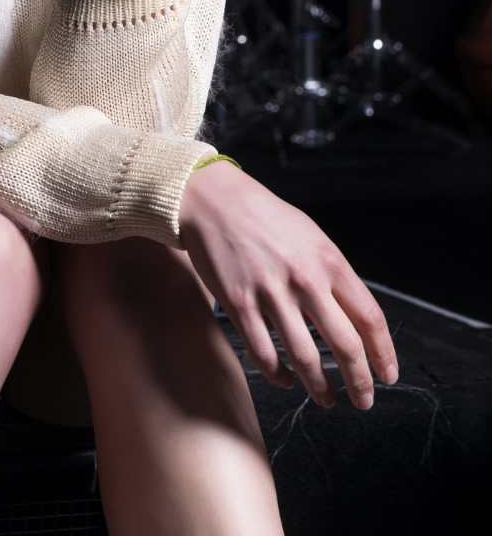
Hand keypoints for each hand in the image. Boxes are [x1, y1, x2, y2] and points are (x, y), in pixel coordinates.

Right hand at [179, 161, 398, 409]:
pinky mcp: (239, 304)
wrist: (213, 201)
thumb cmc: (265, 218)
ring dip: (320, 388)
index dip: (383, 353)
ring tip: (327, 399)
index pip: (370, 318)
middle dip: (360, 382)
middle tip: (364, 400)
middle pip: (345, 346)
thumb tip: (354, 319)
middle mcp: (304, 279)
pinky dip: (279, 375)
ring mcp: (270, 293)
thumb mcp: (311, 236)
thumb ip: (333, 275)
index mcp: (329, 260)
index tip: (388, 374)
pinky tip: (286, 380)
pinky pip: (264, 355)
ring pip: (306, 359)